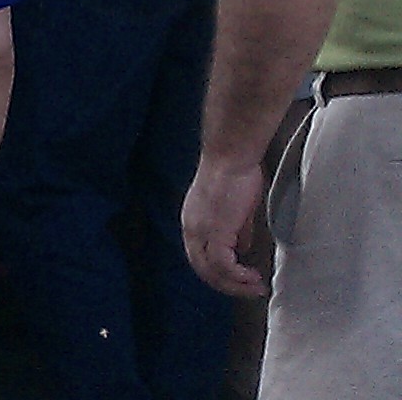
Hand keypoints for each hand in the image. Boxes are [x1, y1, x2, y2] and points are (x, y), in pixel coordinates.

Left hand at [183, 157, 269, 298]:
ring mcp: (200, 231)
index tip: (241, 280)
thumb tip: (243, 250)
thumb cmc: (236, 176)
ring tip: (255, 287)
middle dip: (227, 286)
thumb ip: (238, 231)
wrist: (231, 157)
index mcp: (193, 223)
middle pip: (202, 270)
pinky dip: (238, 276)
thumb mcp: (236, 210)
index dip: (219, 274)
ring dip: (235, 285)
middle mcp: (191, 229)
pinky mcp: (215, 231)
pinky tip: (253, 276)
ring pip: (211, 271)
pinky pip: (223, 264)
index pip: (199, 258)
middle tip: (250, 290)